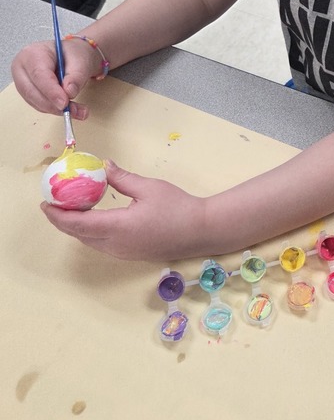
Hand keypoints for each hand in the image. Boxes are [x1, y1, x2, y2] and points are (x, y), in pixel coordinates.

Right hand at [12, 39, 100, 120]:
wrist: (69, 56)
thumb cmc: (72, 54)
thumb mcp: (80, 61)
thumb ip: (76, 76)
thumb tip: (69, 93)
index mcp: (32, 54)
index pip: (38, 75)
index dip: (51, 91)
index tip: (64, 103)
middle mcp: (22, 68)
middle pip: (31, 91)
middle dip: (52, 104)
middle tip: (72, 111)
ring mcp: (22, 82)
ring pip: (35, 101)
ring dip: (55, 109)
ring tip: (78, 111)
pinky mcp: (28, 93)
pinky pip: (38, 105)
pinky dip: (54, 109)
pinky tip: (70, 109)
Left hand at [41, 160, 209, 259]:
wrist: (201, 230)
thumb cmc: (178, 207)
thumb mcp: (148, 187)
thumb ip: (122, 178)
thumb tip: (104, 165)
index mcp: (117, 228)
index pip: (77, 224)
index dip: (57, 215)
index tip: (45, 204)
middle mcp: (115, 245)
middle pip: (79, 235)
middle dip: (62, 221)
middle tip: (54, 203)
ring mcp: (123, 253)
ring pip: (89, 241)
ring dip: (76, 227)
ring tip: (71, 207)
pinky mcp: (131, 254)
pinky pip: (101, 244)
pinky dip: (90, 231)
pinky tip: (94, 217)